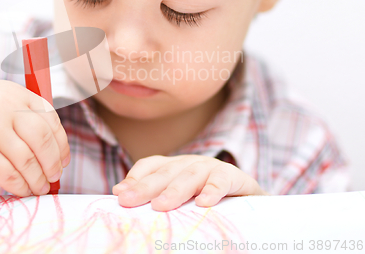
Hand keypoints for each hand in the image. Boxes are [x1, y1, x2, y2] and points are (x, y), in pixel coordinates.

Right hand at [0, 80, 69, 196]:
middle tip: (54, 176)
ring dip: (38, 179)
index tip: (63, 158)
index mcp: (15, 94)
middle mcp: (6, 108)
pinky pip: (9, 175)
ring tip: (40, 187)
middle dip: (54, 163)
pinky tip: (22, 190)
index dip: (61, 143)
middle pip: (44, 140)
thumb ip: (22, 113)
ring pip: (29, 161)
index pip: (51, 119)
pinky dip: (20, 186)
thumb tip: (52, 148)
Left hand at [113, 155, 266, 210]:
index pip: (150, 165)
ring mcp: (212, 167)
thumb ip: (155, 195)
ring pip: (190, 175)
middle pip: (165, 172)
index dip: (135, 178)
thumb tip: (119, 193)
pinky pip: (222, 180)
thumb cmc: (209, 204)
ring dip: (174, 190)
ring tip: (160, 207)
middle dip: (145, 186)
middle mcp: (190, 163)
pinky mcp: (235, 176)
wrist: (251, 204)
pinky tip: (204, 203)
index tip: (119, 194)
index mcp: (175, 167)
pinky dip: (213, 189)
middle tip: (128, 200)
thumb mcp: (181, 200)